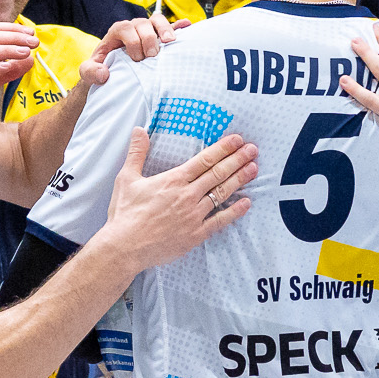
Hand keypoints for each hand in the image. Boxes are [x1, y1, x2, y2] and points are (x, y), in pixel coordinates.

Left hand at [83, 12, 175, 84]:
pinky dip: (179, 26)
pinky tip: (187, 26)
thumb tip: (104, 73)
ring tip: (169, 42)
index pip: (124, 28)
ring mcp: (149, 30)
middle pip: (143, 24)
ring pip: (158, 21)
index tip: (136, 59)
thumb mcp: (89, 72)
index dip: (132, 41)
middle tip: (151, 56)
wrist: (113, 72)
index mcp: (117, 32)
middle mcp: (134, 27)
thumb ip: (89, 72)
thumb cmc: (102, 69)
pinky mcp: (161, 37)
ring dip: (165, 30)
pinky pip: (171, 27)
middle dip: (148, 39)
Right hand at [99, 129, 256, 269]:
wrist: (125, 246)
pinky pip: (219, 221)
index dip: (223, 148)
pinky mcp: (195, 234)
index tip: (237, 140)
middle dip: (238, 160)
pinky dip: (234, 211)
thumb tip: (138, 131)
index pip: (204, 160)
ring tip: (253, 169)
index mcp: (173, 180)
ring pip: (222, 194)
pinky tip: (246, 203)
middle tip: (253, 150)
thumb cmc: (125, 214)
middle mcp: (187, 195)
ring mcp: (194, 215)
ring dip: (239, 180)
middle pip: (218, 173)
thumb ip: (136, 153)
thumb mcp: (127, 178)